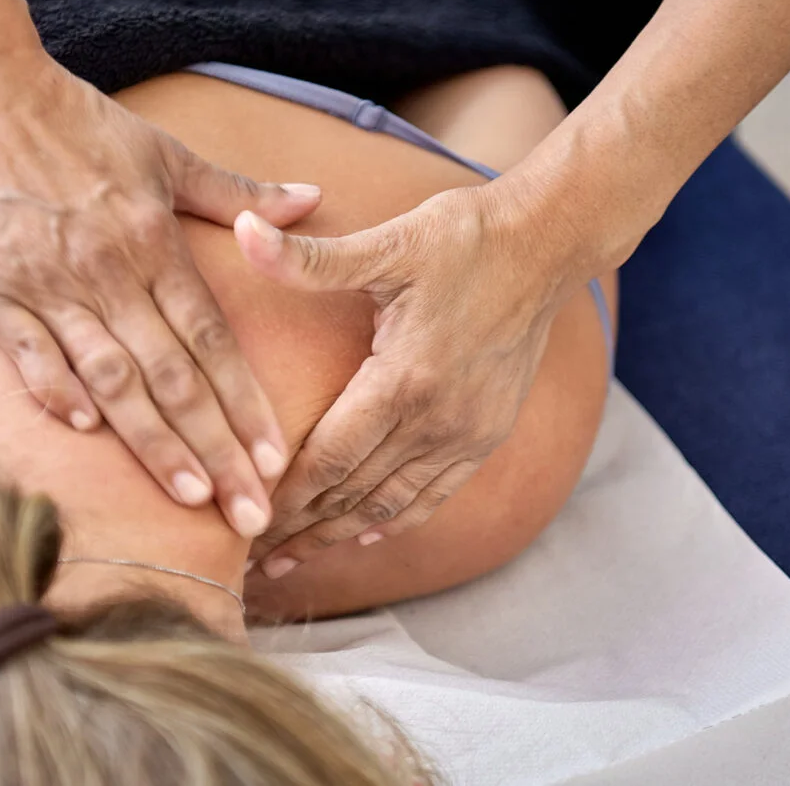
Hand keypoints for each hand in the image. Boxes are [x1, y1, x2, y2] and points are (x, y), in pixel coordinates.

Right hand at [0, 45, 320, 536]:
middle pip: (171, 375)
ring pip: (108, 377)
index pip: (210, 340)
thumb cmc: (78, 123)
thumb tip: (311, 199)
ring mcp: (45, 284)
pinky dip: (56, 391)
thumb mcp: (165, 152)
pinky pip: (27, 352)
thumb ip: (238, 191)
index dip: (244, 403)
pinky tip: (89, 434)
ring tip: (190, 496)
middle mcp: (106, 270)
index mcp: (152, 242)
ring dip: (150, 440)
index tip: (274, 460)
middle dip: (214, 449)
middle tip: (250, 514)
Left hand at [235, 183, 581, 576]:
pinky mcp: (489, 432)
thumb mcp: (389, 241)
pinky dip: (397, 520)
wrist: (548, 243)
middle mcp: (437, 420)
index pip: (328, 461)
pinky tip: (366, 536)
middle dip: (299, 530)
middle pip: (352, 494)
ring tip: (294, 559)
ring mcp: (467, 432)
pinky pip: (436, 493)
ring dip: (340, 535)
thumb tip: (243, 229)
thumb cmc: (463, 237)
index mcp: (403, 380)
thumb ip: (311, 257)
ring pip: (391, 504)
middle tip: (252, 560)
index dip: (283, 500)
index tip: (242, 527)